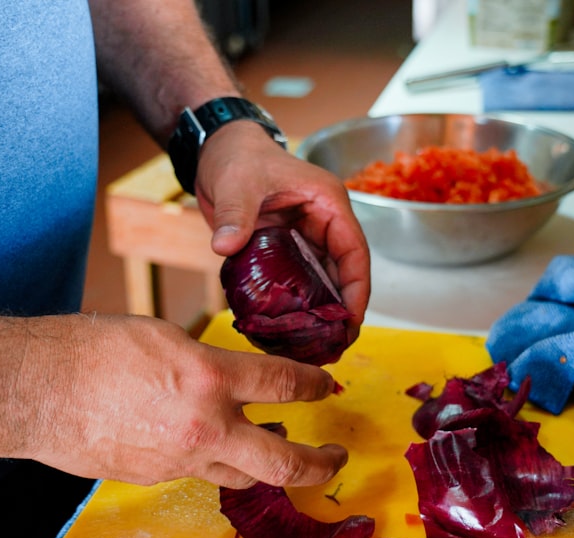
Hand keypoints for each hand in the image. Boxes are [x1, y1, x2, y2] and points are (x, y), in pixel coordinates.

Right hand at [17, 314, 347, 488]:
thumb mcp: (163, 336)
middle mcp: (204, 426)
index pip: (285, 384)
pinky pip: (197, 474)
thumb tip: (225, 376)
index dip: (314, 385)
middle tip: (337, 456)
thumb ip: (205, 360)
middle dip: (321, 462)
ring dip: (264, 466)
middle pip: (284, 461)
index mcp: (209, 377)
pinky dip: (211, 461)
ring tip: (276, 454)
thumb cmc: (88, 350)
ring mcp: (180, 460)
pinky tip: (203, 445)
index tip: (326, 385)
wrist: (35, 389)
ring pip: (242, 476)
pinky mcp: (155, 477)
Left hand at [192, 121, 370, 343]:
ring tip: (316, 349)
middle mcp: (323, 223)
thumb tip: (225, 245)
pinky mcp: (285, 249)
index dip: (357, 290)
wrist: (216, 151)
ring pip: (323, 282)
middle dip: (343, 311)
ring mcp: (305, 237)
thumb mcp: (237, 183)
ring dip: (322, 313)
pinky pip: (298, 282)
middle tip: (335, 348)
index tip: (351, 322)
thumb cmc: (237, 156)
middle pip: (344, 274)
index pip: (355, 252)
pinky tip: (290, 331)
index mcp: (327, 203)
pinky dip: (297, 306)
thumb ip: (234, 214)